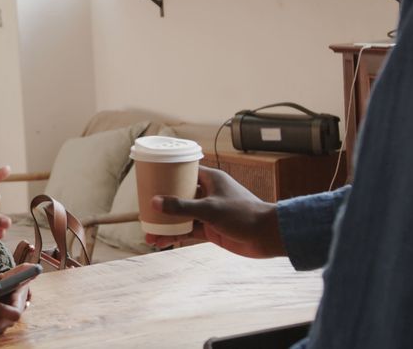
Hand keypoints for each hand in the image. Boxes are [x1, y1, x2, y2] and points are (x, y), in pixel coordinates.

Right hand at [145, 165, 285, 258]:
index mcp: (210, 179)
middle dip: (162, 205)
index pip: (184, 172)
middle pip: (179, 195)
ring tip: (149, 233)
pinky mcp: (211, 229)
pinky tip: (162, 241)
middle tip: (144, 210)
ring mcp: (209, 212)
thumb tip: (155, 202)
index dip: (167, 175)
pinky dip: (176, 235)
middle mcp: (208, 193)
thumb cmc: (244, 214)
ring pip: (182, 216)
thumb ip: (182, 206)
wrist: (267, 236)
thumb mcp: (209, 209)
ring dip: (167, 224)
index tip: (150, 179)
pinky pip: (188, 230)